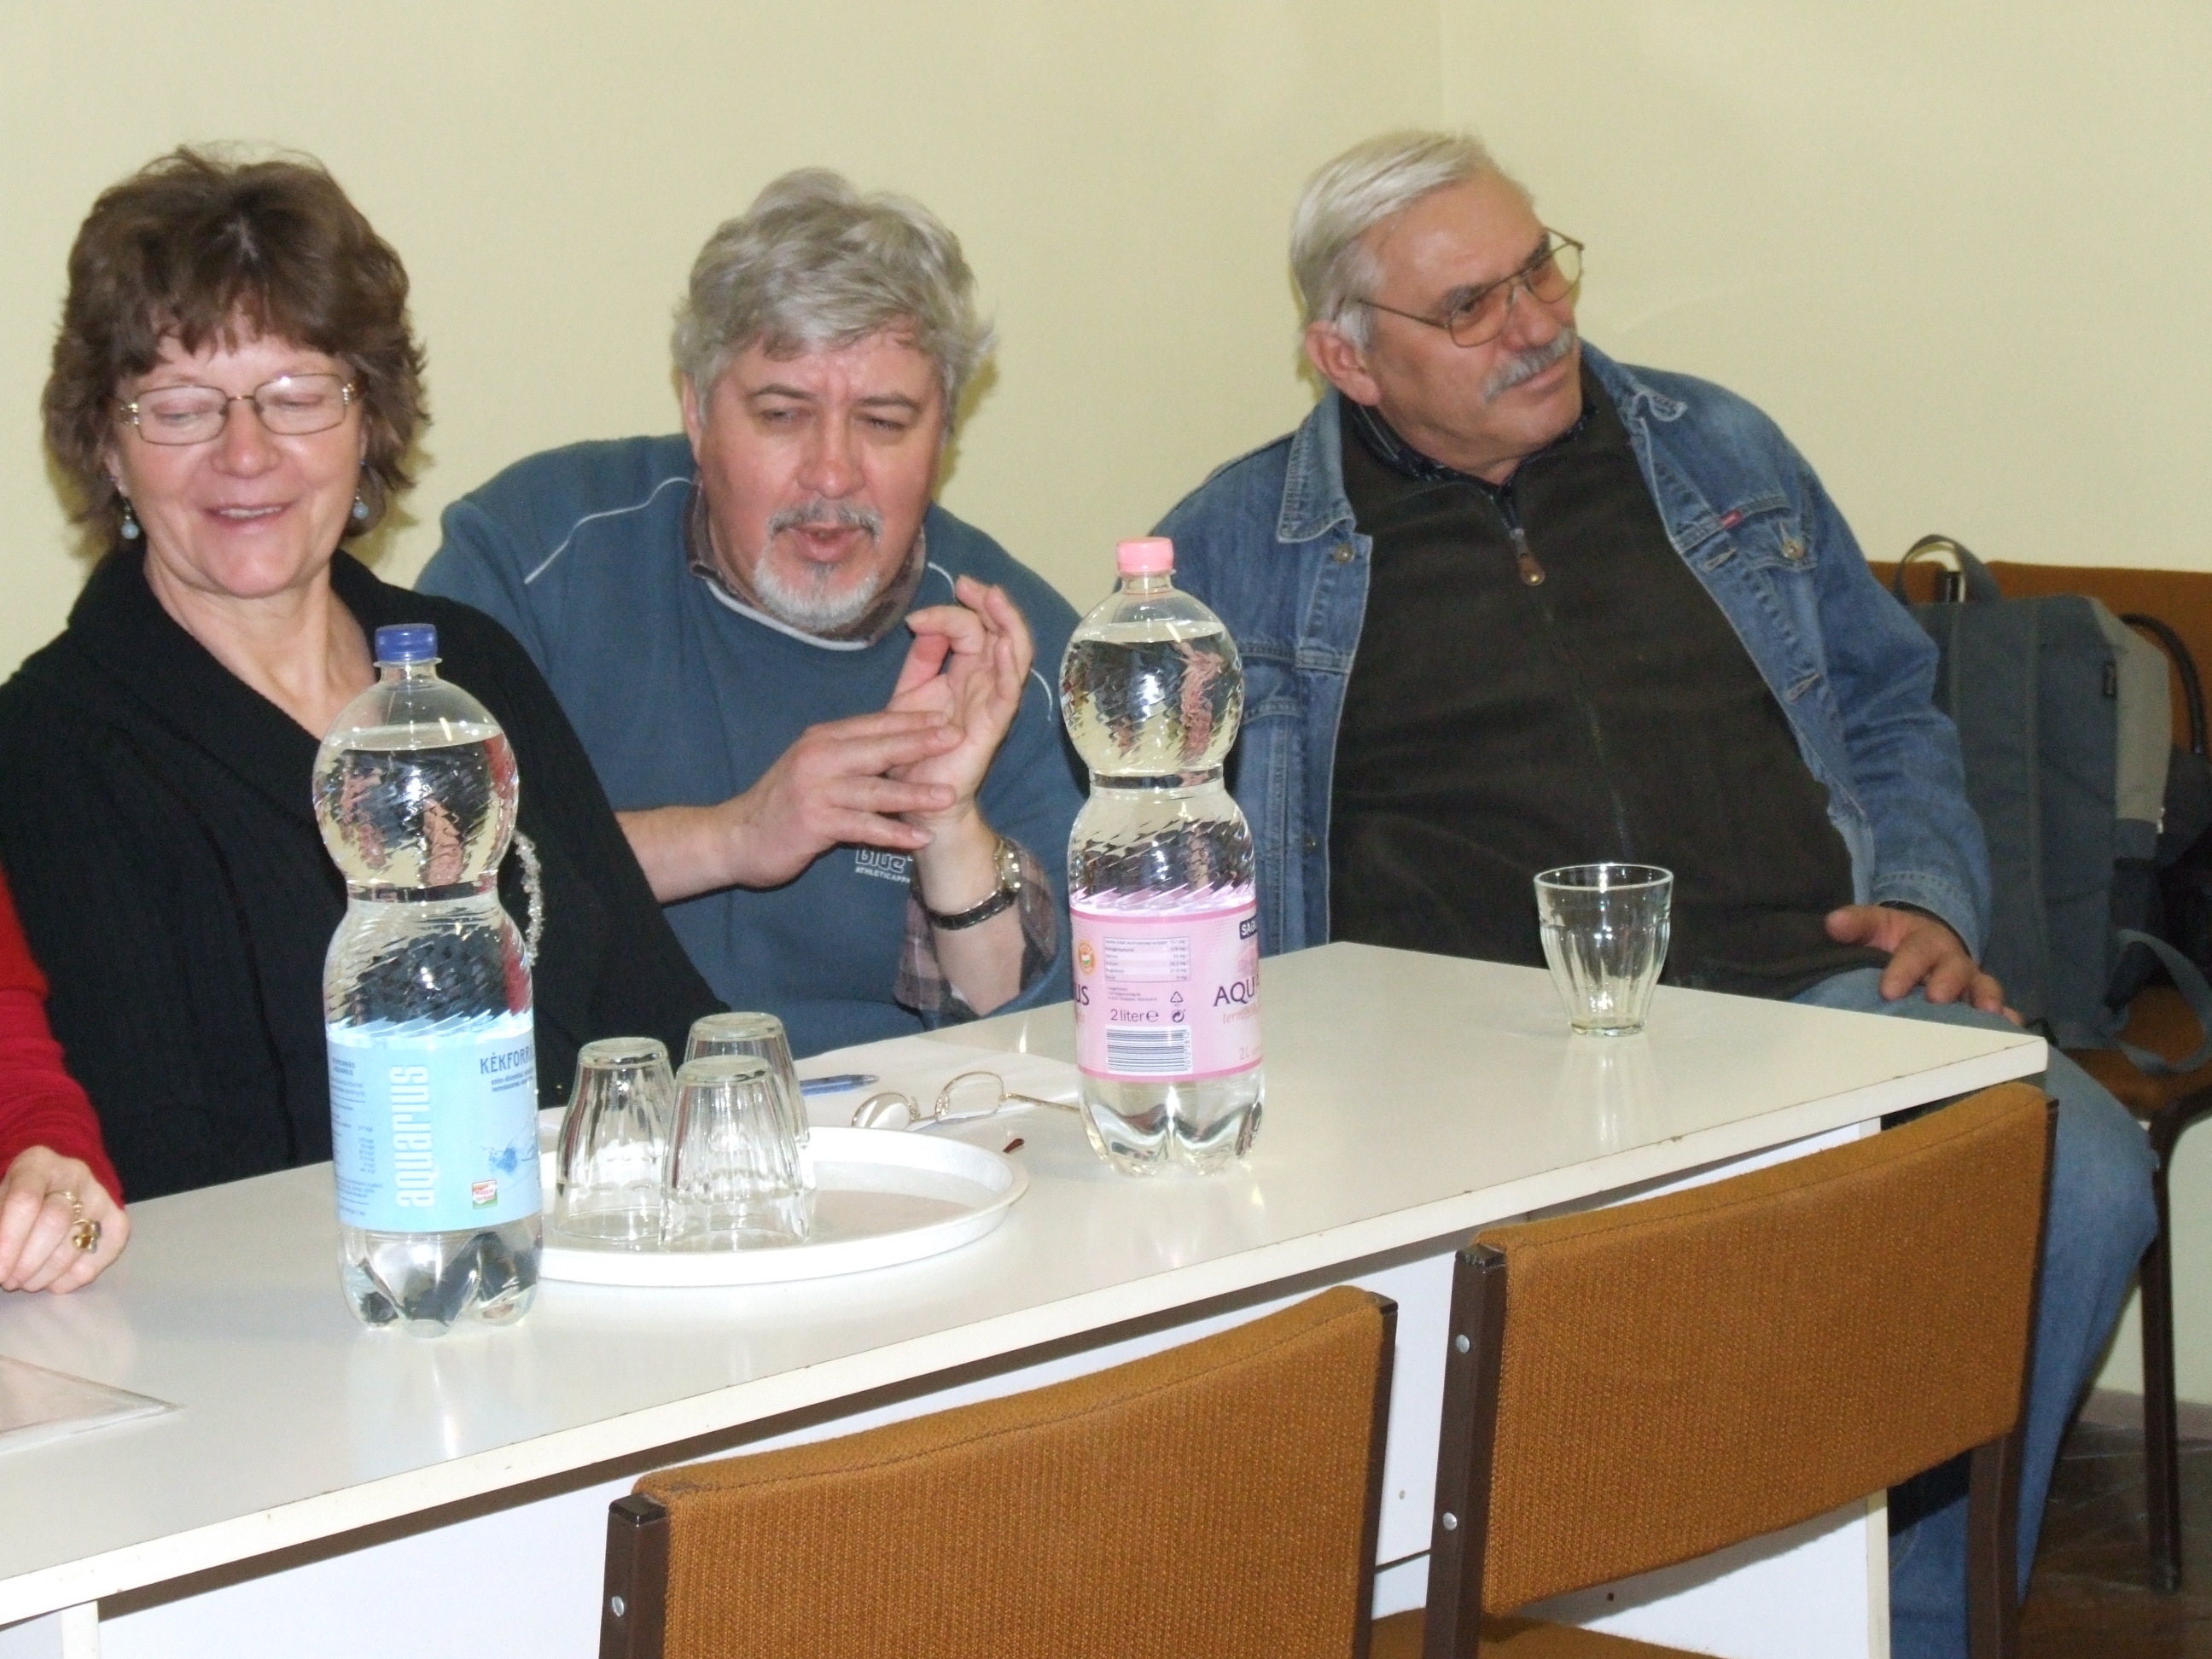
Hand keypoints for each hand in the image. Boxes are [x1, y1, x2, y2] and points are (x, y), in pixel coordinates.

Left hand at [0, 1147, 127, 1293]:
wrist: (52, 1184)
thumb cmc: (17, 1197)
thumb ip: (0, 1222)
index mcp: (38, 1163)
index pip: (25, 1201)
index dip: (9, 1241)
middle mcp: (75, 1175)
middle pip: (55, 1223)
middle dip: (28, 1262)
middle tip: (9, 1281)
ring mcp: (101, 1196)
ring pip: (77, 1244)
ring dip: (46, 1275)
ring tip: (25, 1282)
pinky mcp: (117, 1218)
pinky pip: (105, 1253)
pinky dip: (76, 1276)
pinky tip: (53, 1281)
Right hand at [715, 710, 965, 889]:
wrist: (736, 836)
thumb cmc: (784, 804)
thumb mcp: (814, 768)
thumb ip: (849, 755)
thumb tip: (895, 746)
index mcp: (822, 739)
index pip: (875, 724)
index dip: (912, 721)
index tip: (948, 719)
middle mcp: (819, 757)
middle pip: (879, 747)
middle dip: (921, 744)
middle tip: (958, 741)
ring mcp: (816, 790)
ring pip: (875, 789)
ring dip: (914, 794)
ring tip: (948, 797)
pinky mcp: (814, 822)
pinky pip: (861, 827)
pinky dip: (892, 833)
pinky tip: (917, 838)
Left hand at [886, 577, 1033, 830]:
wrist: (916, 798)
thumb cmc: (913, 750)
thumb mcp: (910, 694)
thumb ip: (922, 660)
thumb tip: (925, 623)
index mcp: (966, 673)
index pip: (970, 629)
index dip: (949, 614)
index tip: (916, 617)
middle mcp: (985, 683)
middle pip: (1000, 631)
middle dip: (989, 604)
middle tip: (969, 584)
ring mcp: (993, 703)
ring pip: (1015, 654)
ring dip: (1008, 623)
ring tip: (995, 598)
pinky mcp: (993, 727)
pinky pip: (1008, 692)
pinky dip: (1008, 666)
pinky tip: (1003, 644)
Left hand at [1824, 904, 2018, 1021]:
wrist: (1924, 941)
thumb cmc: (1896, 939)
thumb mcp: (1877, 925)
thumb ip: (1857, 924)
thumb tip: (1833, 924)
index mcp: (1925, 941)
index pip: (1915, 953)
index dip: (1904, 969)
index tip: (1889, 990)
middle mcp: (1952, 961)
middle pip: (1955, 970)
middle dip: (1946, 984)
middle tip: (1936, 999)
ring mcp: (1970, 982)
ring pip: (1984, 989)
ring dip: (1986, 1001)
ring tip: (1988, 1014)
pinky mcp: (1980, 1001)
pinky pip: (1999, 1010)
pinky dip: (2007, 1020)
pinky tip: (2011, 1031)